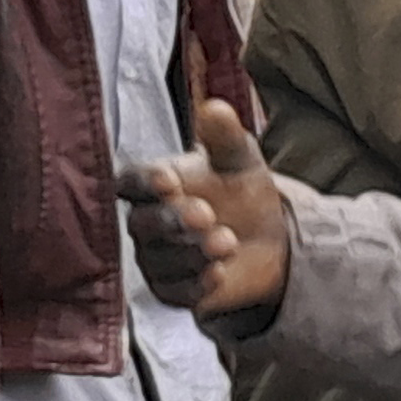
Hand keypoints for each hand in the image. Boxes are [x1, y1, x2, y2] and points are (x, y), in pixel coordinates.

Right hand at [117, 100, 292, 314]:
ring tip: (228, 242)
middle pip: (141, 224)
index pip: (131, 182)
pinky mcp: (173, 290)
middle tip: (206, 215)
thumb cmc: (240, 189)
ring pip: (159, 261)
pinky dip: (196, 285)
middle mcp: (146, 221)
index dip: (143, 183)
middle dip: (172, 220)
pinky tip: (219, 273)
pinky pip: (173, 293)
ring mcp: (156, 258)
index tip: (168, 179)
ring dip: (192, 252)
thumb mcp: (239, 158)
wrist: (269, 237)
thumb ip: (224, 135)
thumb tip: (214, 107)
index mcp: (155, 183)